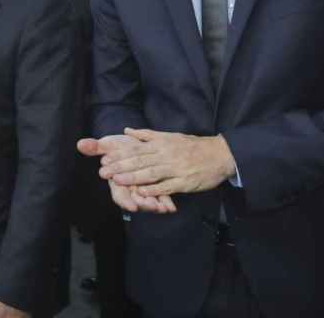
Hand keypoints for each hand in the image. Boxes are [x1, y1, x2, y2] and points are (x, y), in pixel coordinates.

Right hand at [79, 134, 177, 213]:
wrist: (134, 143)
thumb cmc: (119, 146)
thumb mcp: (108, 144)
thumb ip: (95, 147)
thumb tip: (80, 144)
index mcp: (118, 181)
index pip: (119, 195)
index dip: (125, 201)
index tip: (131, 206)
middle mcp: (130, 188)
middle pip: (136, 200)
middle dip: (144, 204)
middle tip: (153, 207)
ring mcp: (142, 188)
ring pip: (149, 200)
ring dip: (156, 205)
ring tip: (163, 208)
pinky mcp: (155, 186)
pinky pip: (161, 197)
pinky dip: (166, 202)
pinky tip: (172, 208)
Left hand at [96, 128, 236, 197]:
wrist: (219, 154)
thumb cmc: (192, 146)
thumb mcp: (169, 136)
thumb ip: (147, 135)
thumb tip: (126, 131)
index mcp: (161, 144)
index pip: (136, 149)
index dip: (119, 155)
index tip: (104, 158)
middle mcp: (166, 155)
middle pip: (140, 161)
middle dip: (120, 166)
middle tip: (104, 172)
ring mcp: (175, 169)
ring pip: (151, 173)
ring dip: (133, 177)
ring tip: (117, 180)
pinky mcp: (184, 182)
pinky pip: (167, 187)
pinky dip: (154, 190)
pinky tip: (142, 193)